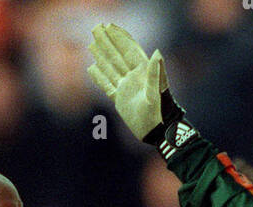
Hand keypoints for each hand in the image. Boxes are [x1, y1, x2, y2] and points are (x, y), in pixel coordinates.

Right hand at [88, 23, 169, 139]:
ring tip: (92, 45)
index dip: (119, 37)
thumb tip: (157, 53)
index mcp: (143, 72)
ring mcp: (126, 88)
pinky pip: (107, 86)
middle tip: (96, 28)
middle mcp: (133, 77)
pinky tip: (92, 69)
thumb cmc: (160, 113)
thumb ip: (155, 73)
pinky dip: (99, 77)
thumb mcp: (156, 93)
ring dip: (101, 56)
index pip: (128, 50)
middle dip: (107, 42)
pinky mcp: (120, 100)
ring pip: (110, 69)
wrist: (157, 133)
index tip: (109, 26)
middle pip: (117, 56)